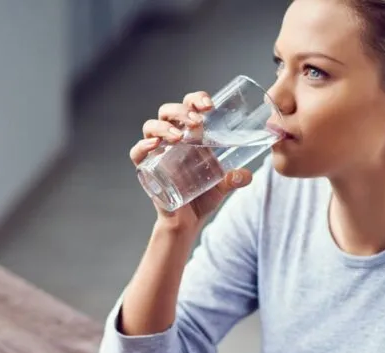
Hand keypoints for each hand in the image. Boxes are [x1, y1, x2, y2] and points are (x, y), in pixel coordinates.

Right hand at [130, 91, 252, 230]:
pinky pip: (137, 153)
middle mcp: (171, 139)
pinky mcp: (147, 169)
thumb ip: (235, 179)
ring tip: (179, 136)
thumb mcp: (223, 185)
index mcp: (190, 134)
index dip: (196, 99)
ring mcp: (157, 152)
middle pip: (168, 111)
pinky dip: (142, 146)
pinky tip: (154, 145)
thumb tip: (247, 175)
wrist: (188, 221)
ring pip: (151, 126)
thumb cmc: (203, 196)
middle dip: (181, 111)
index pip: (189, 106)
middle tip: (197, 122)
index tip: (209, 106)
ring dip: (164, 126)